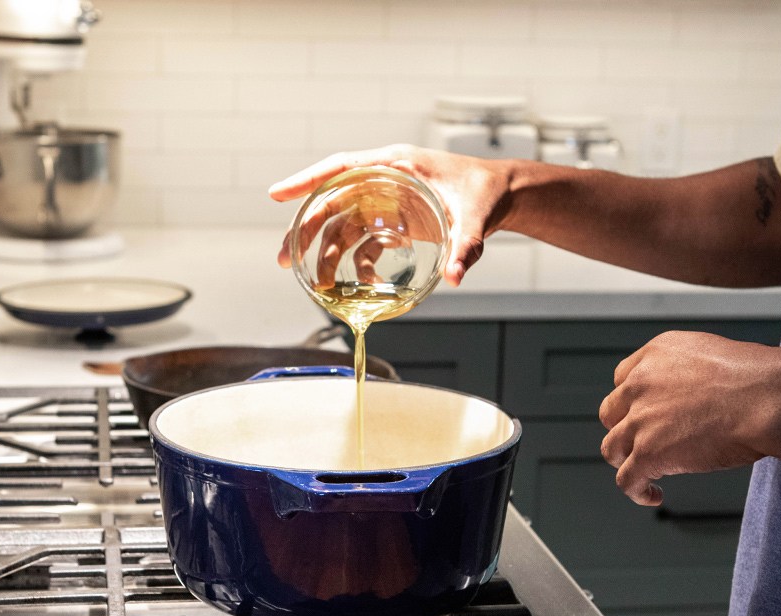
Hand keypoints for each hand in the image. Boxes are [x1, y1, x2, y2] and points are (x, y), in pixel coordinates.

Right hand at [269, 144, 512, 285]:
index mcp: (396, 165)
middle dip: (307, 230)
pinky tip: (359, 284)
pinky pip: (366, 243)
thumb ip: (466, 246)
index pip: (341, 167)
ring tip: (315, 282)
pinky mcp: (395, 222)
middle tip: (285, 258)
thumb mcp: (476, 217)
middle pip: (334, 202)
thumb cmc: (487, 193)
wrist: (503, 195)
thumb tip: (455, 277)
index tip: (277, 194)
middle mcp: (384, 181)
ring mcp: (387, 202)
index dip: (307, 181)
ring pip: (345, 226)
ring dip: (327, 253)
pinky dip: (359, 264)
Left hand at [598, 331, 780, 504]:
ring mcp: (641, 420)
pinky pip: (627, 479)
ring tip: (644, 472)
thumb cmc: (760, 380)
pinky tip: (653, 495)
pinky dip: (636, 491)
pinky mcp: (649, 453)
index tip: (644, 413)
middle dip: (625, 428)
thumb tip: (698, 395)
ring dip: (626, 460)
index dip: (633, 400)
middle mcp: (640, 384)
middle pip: (611, 413)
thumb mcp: (713, 356)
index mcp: (656, 355)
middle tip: (645, 442)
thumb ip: (691, 372)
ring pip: (612, 447)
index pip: (624, 378)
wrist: (769, 398)